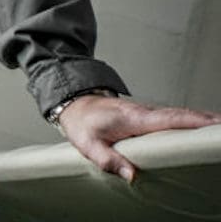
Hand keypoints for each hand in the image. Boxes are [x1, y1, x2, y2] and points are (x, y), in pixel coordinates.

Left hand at [58, 95, 220, 181]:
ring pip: (180, 116)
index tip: (215, 125)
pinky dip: (191, 122)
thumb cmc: (82, 123)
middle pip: (183, 116)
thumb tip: (132, 176)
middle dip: (207, 122)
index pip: (171, 119)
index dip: (195, 121)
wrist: (75, 105)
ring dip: (202, 122)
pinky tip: (203, 130)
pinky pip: (174, 119)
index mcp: (134, 118)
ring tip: (220, 133)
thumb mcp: (88, 145)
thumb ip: (109, 160)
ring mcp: (148, 113)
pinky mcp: (148, 117)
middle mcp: (146, 112)